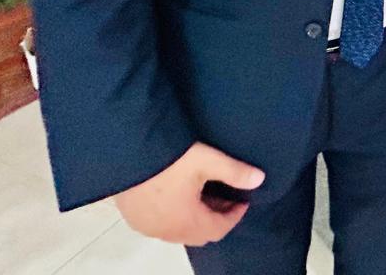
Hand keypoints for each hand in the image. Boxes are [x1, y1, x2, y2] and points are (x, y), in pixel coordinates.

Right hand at [113, 142, 264, 245]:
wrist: (127, 153)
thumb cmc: (167, 158)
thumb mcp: (206, 160)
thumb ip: (234, 171)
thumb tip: (259, 179)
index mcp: (187, 222)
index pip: (218, 229)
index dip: (235, 216)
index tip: (243, 201)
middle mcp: (166, 231)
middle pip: (199, 233)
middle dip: (216, 217)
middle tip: (225, 197)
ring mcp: (147, 226)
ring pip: (179, 231)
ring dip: (195, 217)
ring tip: (204, 193)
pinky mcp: (134, 218)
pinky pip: (161, 225)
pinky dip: (175, 216)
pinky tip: (178, 195)